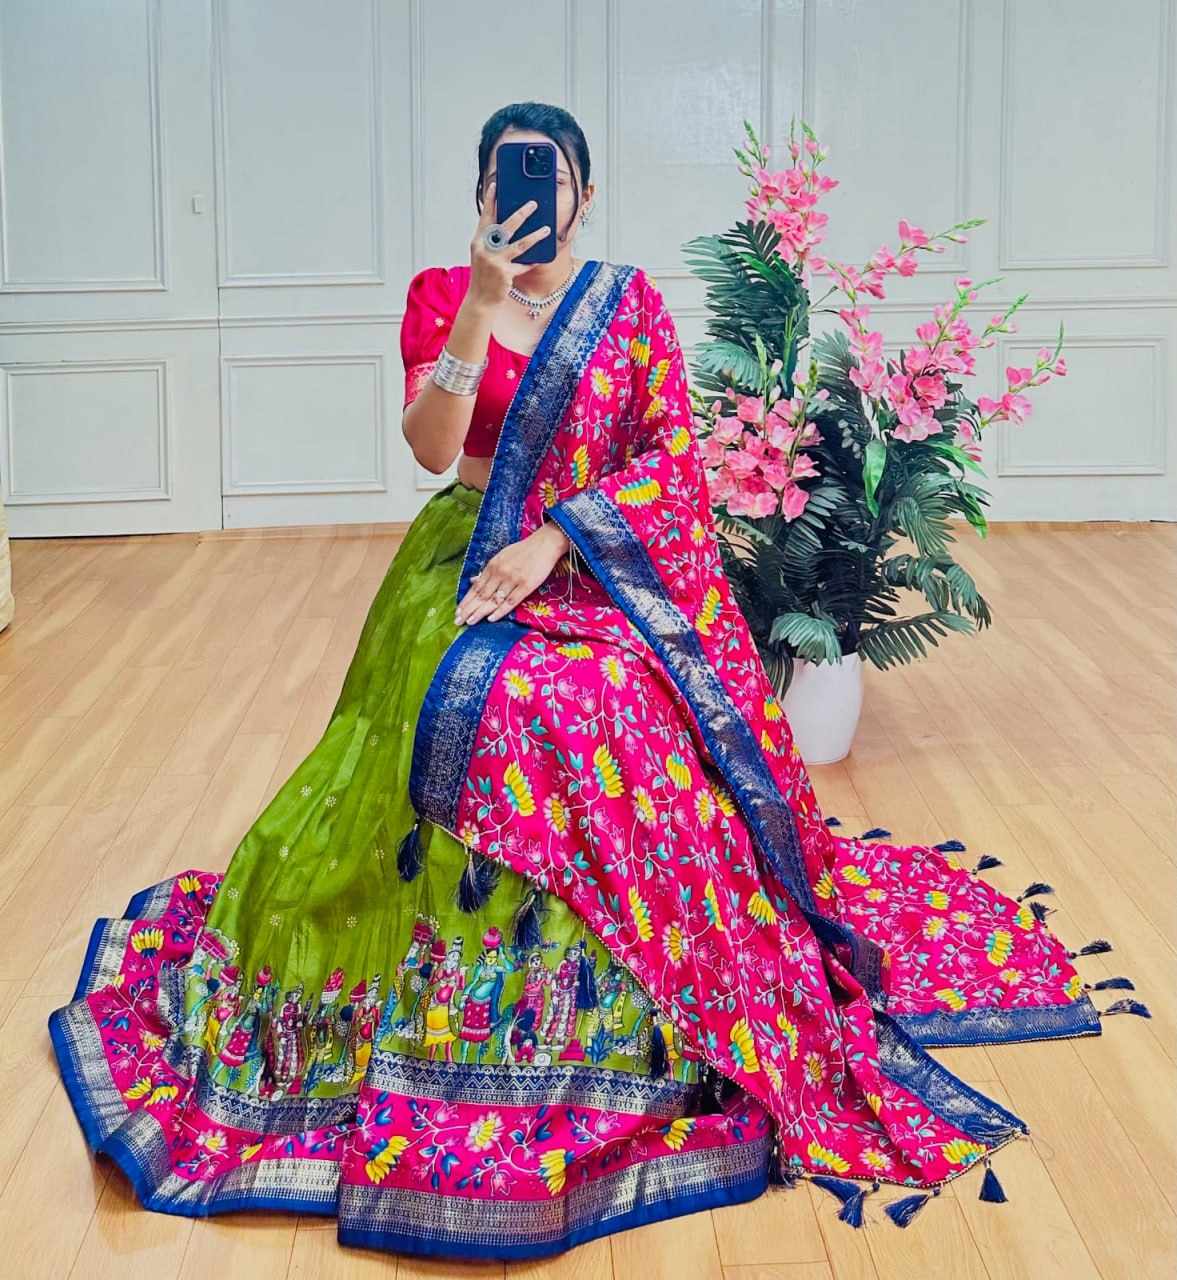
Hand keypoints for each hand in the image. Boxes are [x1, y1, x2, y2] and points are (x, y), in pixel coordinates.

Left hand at [454, 522, 570, 625]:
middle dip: (469, 609)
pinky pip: (511, 601)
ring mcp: (512, 580)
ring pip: (493, 600)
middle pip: (481, 595)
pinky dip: (500, 611)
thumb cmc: (523, 551)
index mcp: (492, 566)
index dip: (466, 600)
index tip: (457, 612)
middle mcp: (500, 573)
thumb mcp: (502, 557)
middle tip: (458, 621)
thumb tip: (473, 579)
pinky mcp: (526, 585)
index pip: (476, 587)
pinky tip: (491, 619)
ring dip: (480, 612)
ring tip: (470, 622)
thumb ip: (488, 570)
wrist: (544, 544)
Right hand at [467, 181, 550, 309]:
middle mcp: (485, 249)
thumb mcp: (483, 255)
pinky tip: (540, 257)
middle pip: (505, 226)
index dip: (490, 201)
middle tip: (533, 204)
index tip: (496, 186)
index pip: (485, 217)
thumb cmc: (484, 276)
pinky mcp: (505, 273)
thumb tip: (511, 226)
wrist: (480, 300)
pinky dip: (531, 262)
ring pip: (520, 244)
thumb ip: (492, 241)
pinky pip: (523, 265)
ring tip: (547, 229)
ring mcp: (495, 261)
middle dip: (521, 213)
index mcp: (478, 241)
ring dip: (535, 235)